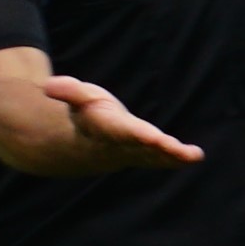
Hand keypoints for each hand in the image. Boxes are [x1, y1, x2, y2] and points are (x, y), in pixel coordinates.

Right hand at [31, 73, 199, 172]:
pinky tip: (195, 156)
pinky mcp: (146, 156)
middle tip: (173, 147)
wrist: (85, 146)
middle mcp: (120, 145)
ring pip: (154, 156)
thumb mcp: (77, 99)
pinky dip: (177, 159)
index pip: (120, 131)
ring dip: (173, 156)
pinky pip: (162, 159)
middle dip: (157, 148)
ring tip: (193, 155)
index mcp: (103, 128)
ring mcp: (134, 154)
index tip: (151, 136)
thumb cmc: (86, 114)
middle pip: (141, 147)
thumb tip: (49, 85)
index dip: (135, 134)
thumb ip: (69, 92)